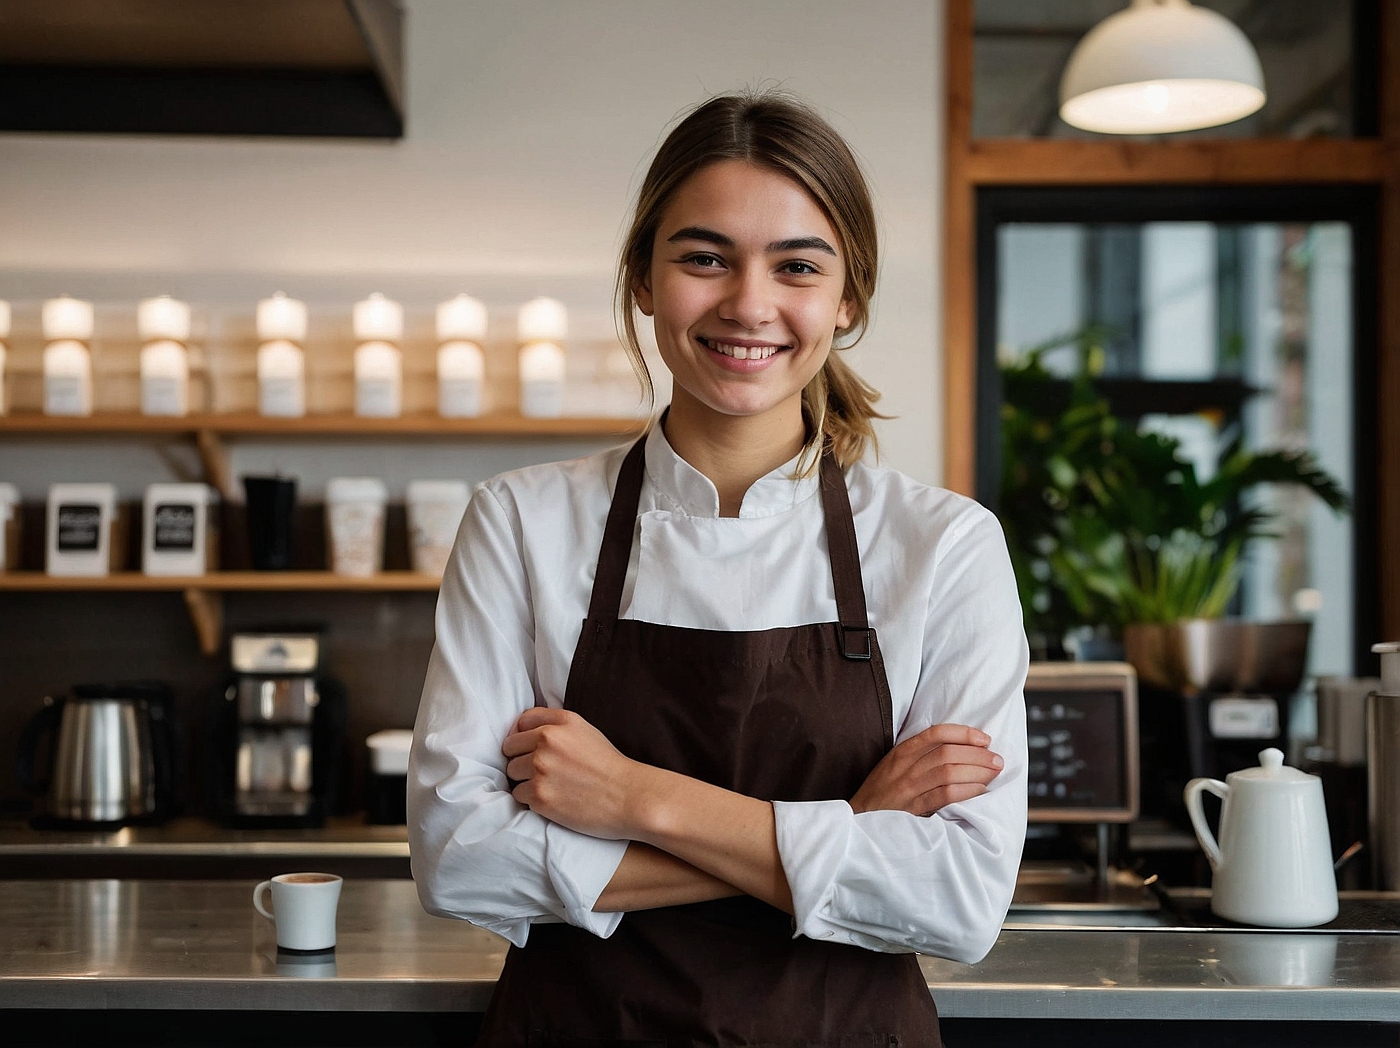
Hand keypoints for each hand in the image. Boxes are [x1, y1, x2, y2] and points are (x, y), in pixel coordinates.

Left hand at [502, 707, 643, 838]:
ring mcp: (541, 768)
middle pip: (510, 748)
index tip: (532, 748)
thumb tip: (521, 730)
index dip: (524, 737)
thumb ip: (555, 725)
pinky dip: (532, 800)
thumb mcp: (585, 731)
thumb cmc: (610, 766)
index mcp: (561, 722)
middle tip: (543, 771)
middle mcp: (548, 740)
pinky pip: (518, 795)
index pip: (522, 722)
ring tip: (551, 786)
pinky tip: (553, 799)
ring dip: (526, 780)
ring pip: (512, 772)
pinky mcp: (539, 796)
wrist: (629, 798)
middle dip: (522, 759)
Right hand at [850, 723, 1002, 815]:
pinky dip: (966, 791)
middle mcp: (905, 767)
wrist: (859, 818)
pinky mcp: (913, 808)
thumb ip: (919, 754)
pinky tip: (980, 790)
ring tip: (993, 774)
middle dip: (978, 755)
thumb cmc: (882, 791)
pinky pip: (945, 795)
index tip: (984, 738)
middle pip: (947, 753)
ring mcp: (909, 788)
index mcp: (901, 751)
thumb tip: (958, 747)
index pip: (936, 733)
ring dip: (977, 772)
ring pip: (949, 772)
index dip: (964, 733)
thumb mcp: (894, 764)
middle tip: (997, 759)